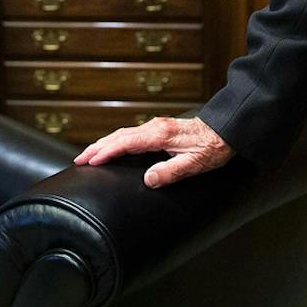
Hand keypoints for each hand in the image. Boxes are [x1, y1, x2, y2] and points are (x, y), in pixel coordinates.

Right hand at [74, 116, 231, 187]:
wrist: (227, 129)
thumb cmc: (214, 147)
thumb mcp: (195, 164)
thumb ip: (171, 172)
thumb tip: (148, 179)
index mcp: (160, 135)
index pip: (125, 143)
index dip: (106, 152)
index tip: (90, 160)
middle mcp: (155, 127)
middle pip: (119, 136)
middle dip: (97, 147)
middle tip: (79, 159)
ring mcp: (157, 126)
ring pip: (124, 134)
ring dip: (105, 143)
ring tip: (89, 154)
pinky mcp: (160, 129)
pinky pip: (132, 134)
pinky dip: (117, 141)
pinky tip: (113, 147)